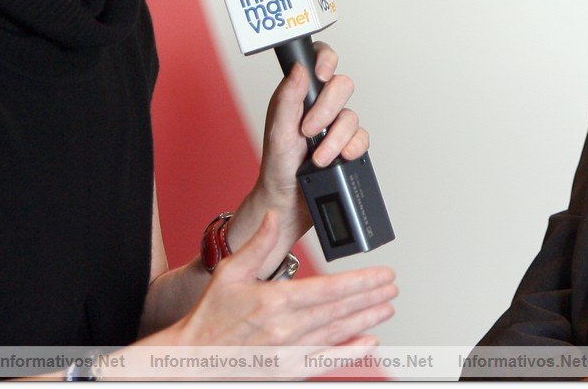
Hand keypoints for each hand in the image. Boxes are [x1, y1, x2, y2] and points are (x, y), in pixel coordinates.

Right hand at [171, 211, 395, 363]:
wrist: (194, 358)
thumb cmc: (210, 317)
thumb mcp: (230, 273)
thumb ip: (258, 244)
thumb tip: (273, 216)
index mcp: (275, 302)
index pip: (330, 290)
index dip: (361, 282)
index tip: (383, 274)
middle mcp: (286, 329)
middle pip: (340, 311)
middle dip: (371, 297)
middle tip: (393, 287)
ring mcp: (288, 352)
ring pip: (337, 334)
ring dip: (366, 320)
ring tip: (387, 307)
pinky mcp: (287, 369)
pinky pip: (326, 361)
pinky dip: (350, 352)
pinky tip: (368, 343)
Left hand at [233, 43, 368, 253]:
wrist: (288, 201)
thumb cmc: (277, 166)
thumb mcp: (277, 131)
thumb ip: (288, 98)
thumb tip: (300, 68)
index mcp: (299, 94)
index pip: (320, 60)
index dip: (326, 60)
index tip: (321, 75)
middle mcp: (319, 106)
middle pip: (343, 85)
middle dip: (328, 109)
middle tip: (308, 130)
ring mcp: (335, 125)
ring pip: (352, 115)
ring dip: (336, 138)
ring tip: (318, 156)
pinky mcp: (348, 145)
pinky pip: (362, 138)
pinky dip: (351, 149)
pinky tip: (337, 158)